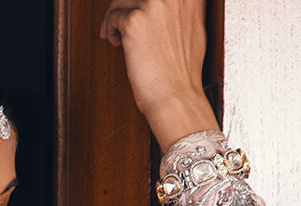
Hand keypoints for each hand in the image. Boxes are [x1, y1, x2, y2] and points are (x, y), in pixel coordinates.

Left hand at [100, 0, 218, 149]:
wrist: (176, 98)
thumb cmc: (183, 71)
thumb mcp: (193, 28)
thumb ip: (179, 8)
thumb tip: (161, 5)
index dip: (142, 2)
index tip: (136, 10)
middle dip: (126, 5)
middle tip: (119, 22)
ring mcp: (153, 4)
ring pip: (122, 0)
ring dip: (115, 16)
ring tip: (116, 35)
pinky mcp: (135, 20)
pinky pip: (113, 17)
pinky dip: (110, 30)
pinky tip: (117, 44)